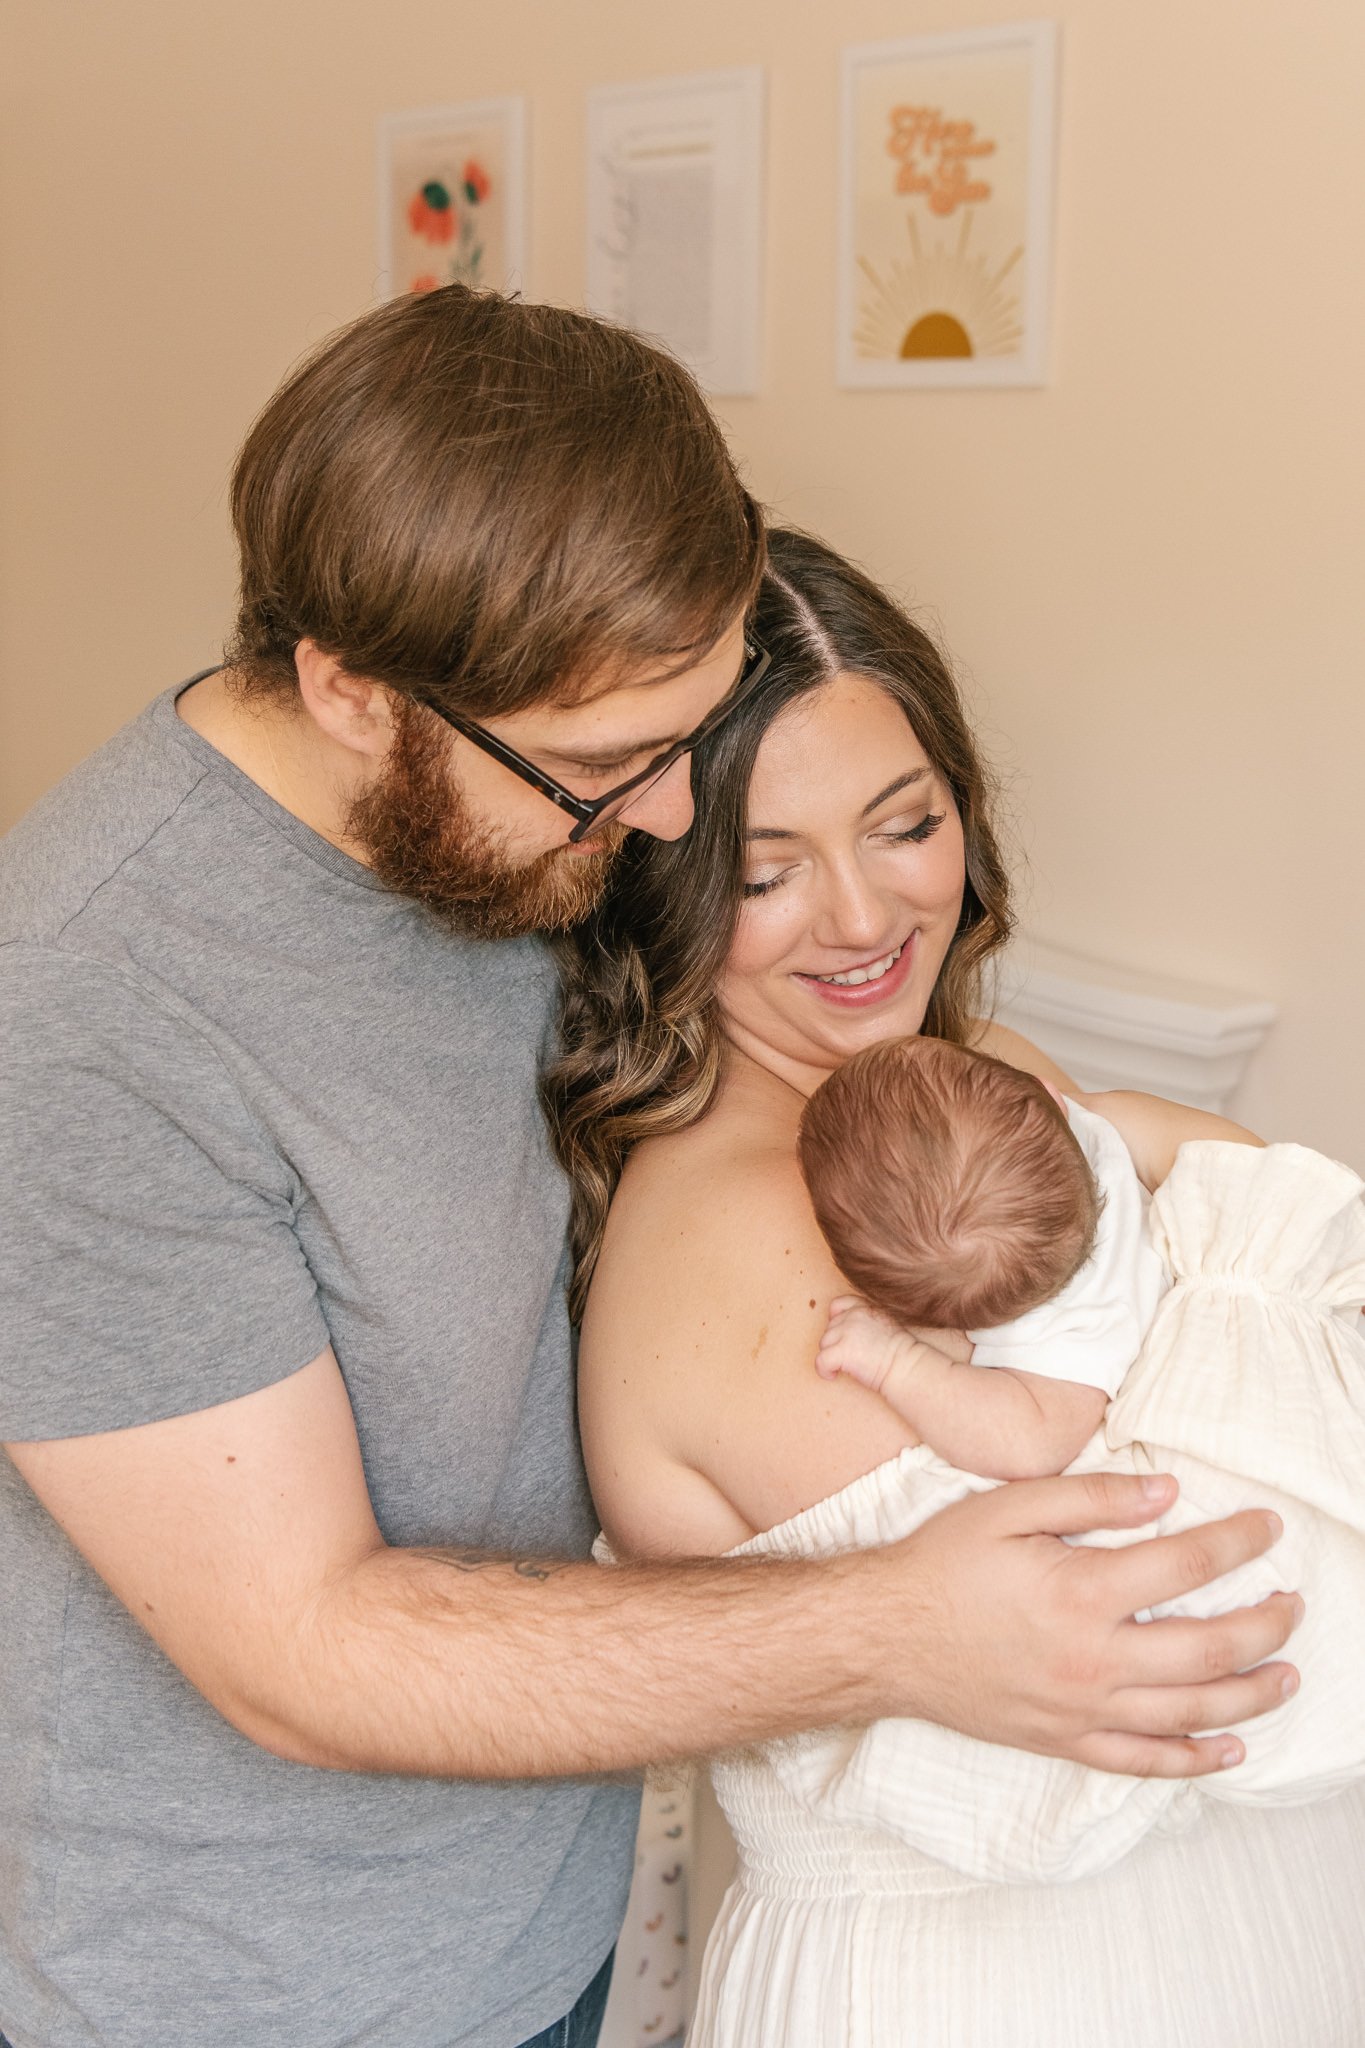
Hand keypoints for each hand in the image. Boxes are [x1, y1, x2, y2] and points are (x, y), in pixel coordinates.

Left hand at [817, 1295, 928, 1394]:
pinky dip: (824, 1370)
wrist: (907, 1367)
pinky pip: (820, 1360)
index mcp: (865, 1308)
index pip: (839, 1304)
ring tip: (842, 1368)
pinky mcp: (842, 1351)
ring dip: (830, 1356)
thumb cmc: (901, 1354)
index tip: (841, 1336)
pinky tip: (834, 1375)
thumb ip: (866, 1322)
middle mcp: (854, 1316)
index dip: (835, 1320)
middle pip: (830, 1328)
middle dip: (836, 1343)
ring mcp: (847, 1331)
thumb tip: (848, 1334)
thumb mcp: (885, 1326)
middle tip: (849, 1358)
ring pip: (824, 1343)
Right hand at [871, 1471, 1300, 1776]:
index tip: (1269, 1528)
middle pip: (1209, 1648)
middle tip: (1293, 1605)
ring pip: (1190, 1711)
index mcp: (1081, 1590)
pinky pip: (1143, 1762)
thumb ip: (1092, 1496)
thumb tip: (1166, 1494)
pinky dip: (1194, 1760)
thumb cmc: (941, 1564)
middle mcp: (1093, 1658)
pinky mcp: (1064, 1741)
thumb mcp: (1009, 1506)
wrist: (882, 1637)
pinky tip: (1228, 1748)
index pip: (1187, 1565)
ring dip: (1250, 1695)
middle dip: (1265, 1625)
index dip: (1238, 1543)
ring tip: (1286, 1676)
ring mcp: (1082, 1709)